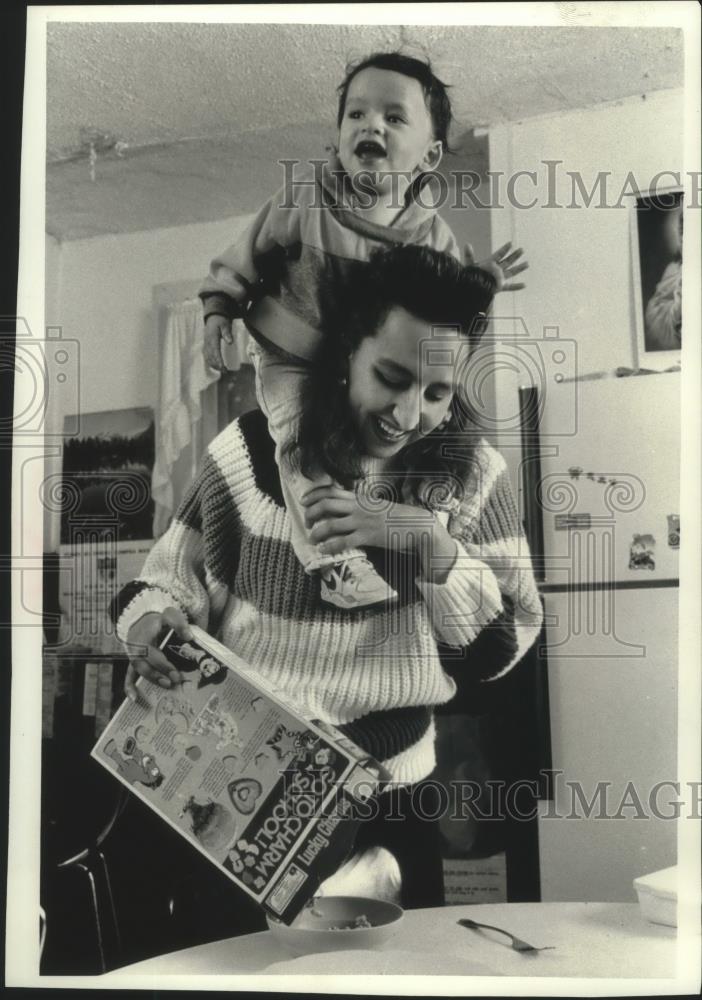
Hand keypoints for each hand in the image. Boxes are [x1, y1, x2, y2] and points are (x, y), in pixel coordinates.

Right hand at [123, 606, 192, 701]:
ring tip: (168, 685)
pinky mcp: (133, 662)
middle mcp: (137, 644)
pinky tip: (135, 699)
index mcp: (146, 633)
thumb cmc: (158, 621)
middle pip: (147, 660)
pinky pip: (129, 675)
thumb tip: (188, 637)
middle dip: (162, 670)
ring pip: (140, 669)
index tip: (176, 670)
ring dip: (153, 678)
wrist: (142, 620)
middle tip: (176, 679)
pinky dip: (130, 687)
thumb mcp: (169, 614)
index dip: (163, 662)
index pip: (153, 648)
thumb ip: (179, 623)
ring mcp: (134, 654)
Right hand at [204, 314, 232, 371]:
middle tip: (224, 371)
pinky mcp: (206, 345)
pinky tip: (215, 366)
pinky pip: (206, 355)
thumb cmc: (220, 321)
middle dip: (217, 365)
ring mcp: (206, 344)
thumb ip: (227, 333)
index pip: (215, 351)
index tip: (222, 367)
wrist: (213, 316)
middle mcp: (207, 342)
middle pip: (211, 356)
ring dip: (213, 364)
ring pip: (208, 357)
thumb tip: (230, 342)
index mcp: (212, 338)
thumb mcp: (225, 325)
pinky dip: (210, 362)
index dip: (218, 360)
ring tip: (221, 370)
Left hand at [301, 483, 435, 556]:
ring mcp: (362, 522)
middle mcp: (358, 507)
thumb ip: (361, 505)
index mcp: (360, 498)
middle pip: (326, 505)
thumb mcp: (377, 506)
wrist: (418, 526)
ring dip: (317, 532)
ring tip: (312, 538)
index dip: (314, 494)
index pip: (332, 490)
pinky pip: (343, 542)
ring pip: (331, 524)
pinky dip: (329, 546)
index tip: (304, 500)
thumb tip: (346, 507)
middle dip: (311, 513)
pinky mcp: (368, 536)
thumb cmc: (398, 518)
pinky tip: (323, 550)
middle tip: (307, 522)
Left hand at [464, 241, 527, 291]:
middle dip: (515, 256)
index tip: (510, 243)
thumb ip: (469, 255)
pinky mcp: (500, 287)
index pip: (499, 254)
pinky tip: (524, 285)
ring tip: (527, 264)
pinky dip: (516, 287)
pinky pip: (509, 287)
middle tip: (521, 249)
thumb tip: (467, 244)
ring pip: (511, 272)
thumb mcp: (469, 264)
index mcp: (491, 263)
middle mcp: (497, 269)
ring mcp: (499, 278)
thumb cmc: (470, 275)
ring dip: (519, 268)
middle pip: (508, 261)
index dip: (504, 249)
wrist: (471, 287)